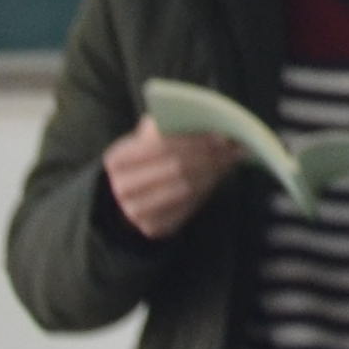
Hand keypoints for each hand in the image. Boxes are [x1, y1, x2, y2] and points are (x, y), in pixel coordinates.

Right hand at [103, 116, 235, 240]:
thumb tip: (205, 120)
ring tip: (230, 159)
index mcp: (116, 159)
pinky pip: (186, 209)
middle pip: (174, 168)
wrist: (138, 190)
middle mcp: (121, 189)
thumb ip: (170, 125)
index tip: (219, 133)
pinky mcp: (152, 229)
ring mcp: (134, 212)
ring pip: (183, 189)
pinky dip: (206, 191)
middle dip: (207, 155)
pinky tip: (218, 176)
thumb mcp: (151, 135)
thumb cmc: (151, 154)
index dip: (192, 139)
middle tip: (232, 146)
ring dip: (212, 172)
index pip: (159, 146)